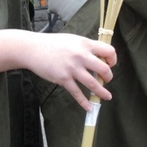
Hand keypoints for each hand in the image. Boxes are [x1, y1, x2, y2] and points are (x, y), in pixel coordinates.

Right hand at [0, 30, 116, 111]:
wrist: (33, 48)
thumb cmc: (53, 43)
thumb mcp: (72, 39)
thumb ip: (85, 48)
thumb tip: (98, 57)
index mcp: (85, 44)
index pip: (108, 51)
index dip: (112, 59)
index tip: (110, 64)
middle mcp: (81, 55)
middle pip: (104, 69)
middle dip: (108, 77)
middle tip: (107, 80)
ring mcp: (72, 68)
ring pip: (93, 83)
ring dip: (102, 92)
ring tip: (107, 97)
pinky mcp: (63, 78)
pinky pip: (77, 93)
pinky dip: (84, 102)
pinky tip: (89, 107)